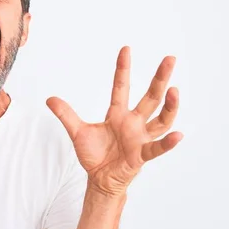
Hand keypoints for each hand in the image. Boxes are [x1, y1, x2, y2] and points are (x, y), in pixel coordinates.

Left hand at [46, 46, 182, 196]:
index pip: (121, 87)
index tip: (125, 49)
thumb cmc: (94, 154)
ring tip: (175, 91)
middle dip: (160, 78)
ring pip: (160, 119)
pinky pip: (157, 148)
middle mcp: (133, 122)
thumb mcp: (77, 132)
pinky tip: (178, 135)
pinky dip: (167, 143)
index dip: (123, 69)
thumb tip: (50, 99)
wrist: (99, 179)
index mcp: (117, 114)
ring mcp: (140, 138)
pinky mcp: (141, 155)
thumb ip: (66, 115)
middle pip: (150, 97)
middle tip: (170, 58)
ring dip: (169, 106)